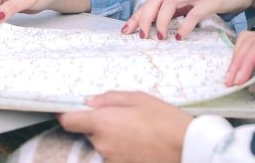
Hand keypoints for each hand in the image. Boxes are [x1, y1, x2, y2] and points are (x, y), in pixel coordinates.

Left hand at [58, 92, 191, 162]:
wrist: (187, 147)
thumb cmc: (165, 119)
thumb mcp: (139, 98)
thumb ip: (110, 98)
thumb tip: (90, 101)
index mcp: (103, 122)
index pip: (68, 121)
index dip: (66, 114)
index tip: (69, 109)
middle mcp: (103, 144)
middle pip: (89, 132)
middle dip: (100, 124)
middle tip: (122, 117)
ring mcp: (112, 159)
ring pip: (103, 145)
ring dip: (113, 138)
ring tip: (137, 131)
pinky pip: (115, 156)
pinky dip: (123, 149)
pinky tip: (140, 143)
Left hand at [121, 0, 254, 39]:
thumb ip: (180, 8)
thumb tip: (164, 23)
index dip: (138, 15)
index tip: (127, 30)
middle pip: (155, 0)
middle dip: (143, 18)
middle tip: (140, 37)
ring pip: (169, 4)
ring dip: (160, 22)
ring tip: (158, 38)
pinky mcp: (211, 1)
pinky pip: (193, 13)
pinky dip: (185, 25)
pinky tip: (181, 37)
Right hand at [226, 22, 254, 92]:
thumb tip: (253, 87)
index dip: (246, 61)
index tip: (238, 79)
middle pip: (250, 41)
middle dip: (238, 62)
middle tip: (230, 82)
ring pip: (247, 42)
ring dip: (238, 60)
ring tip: (233, 79)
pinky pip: (252, 49)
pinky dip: (244, 60)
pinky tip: (241, 73)